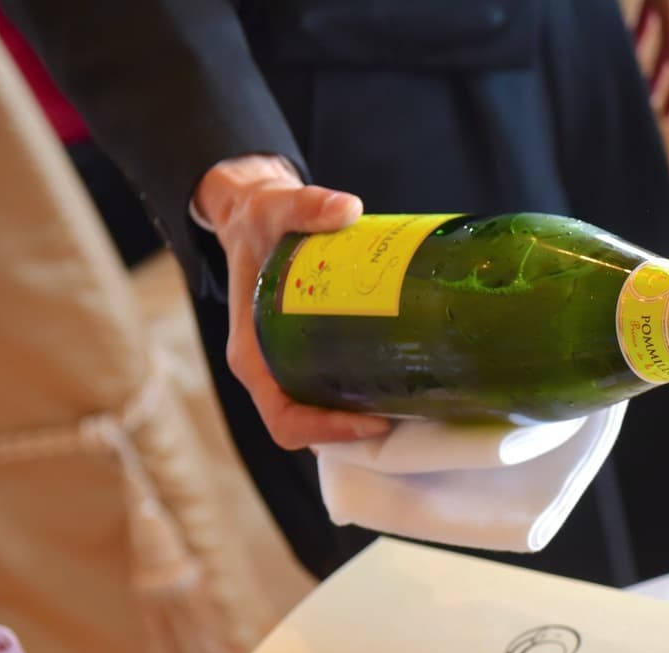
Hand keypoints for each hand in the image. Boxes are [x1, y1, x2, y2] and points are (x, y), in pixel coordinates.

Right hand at [194, 155, 390, 449]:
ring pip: (328, 415)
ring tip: (417, 406)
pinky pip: (338, 392)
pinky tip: (408, 384)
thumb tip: (347, 208)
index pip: (285, 420)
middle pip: (313, 427)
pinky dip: (368, 397)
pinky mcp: (312, 355)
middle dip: (358, 432)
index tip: (374, 421)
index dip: (327, 431)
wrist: (256, 215)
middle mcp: (269, 370)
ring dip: (368, 420)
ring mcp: (290, 366)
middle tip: (410, 413)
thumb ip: (306, 205)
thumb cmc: (258, 219)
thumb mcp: (275, 208)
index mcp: (251, 356)